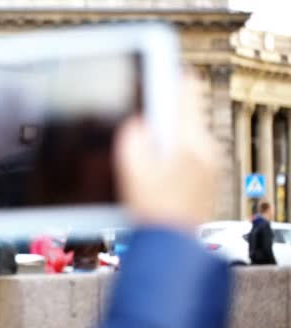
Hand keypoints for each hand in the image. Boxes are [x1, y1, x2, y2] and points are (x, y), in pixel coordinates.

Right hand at [114, 72, 218, 228]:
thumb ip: (132, 138)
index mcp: (188, 142)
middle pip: (183, 112)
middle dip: (160, 111)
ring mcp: (208, 164)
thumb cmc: (153, 212)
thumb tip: (137, 122)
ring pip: (184, 132)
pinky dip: (170, 150)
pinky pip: (188, 151)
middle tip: (137, 118)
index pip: (186, 92)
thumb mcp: (132, 170)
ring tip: (142, 150)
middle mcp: (204, 148)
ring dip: (164, 133)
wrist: (171, 246)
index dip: (169, 75)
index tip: (158, 68)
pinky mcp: (205, 177)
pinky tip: (153, 168)